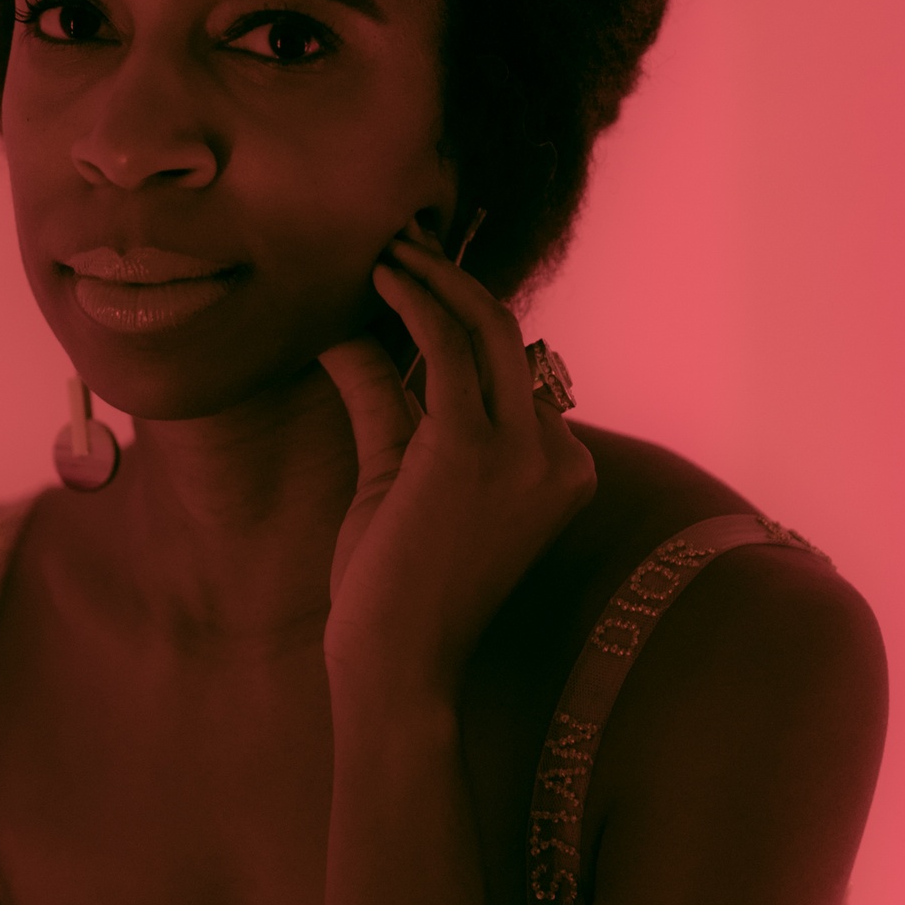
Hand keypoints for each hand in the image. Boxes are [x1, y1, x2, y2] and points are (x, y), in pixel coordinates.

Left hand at [318, 232, 596, 700]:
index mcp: (559, 467)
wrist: (397, 665)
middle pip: (508, 335)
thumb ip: (384, 402)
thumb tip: (346, 331)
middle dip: (452, 277)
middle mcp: (555, 455)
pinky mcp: (471, 446)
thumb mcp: (395, 476)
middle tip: (399, 240)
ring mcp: (523, 450)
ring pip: (483, 327)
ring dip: (431, 276)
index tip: (412, 275)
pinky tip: (378, 280)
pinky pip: (446, 347)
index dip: (459, 316)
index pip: (511, 371)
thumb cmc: (394, 588)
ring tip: (383, 249)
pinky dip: (414, 302)